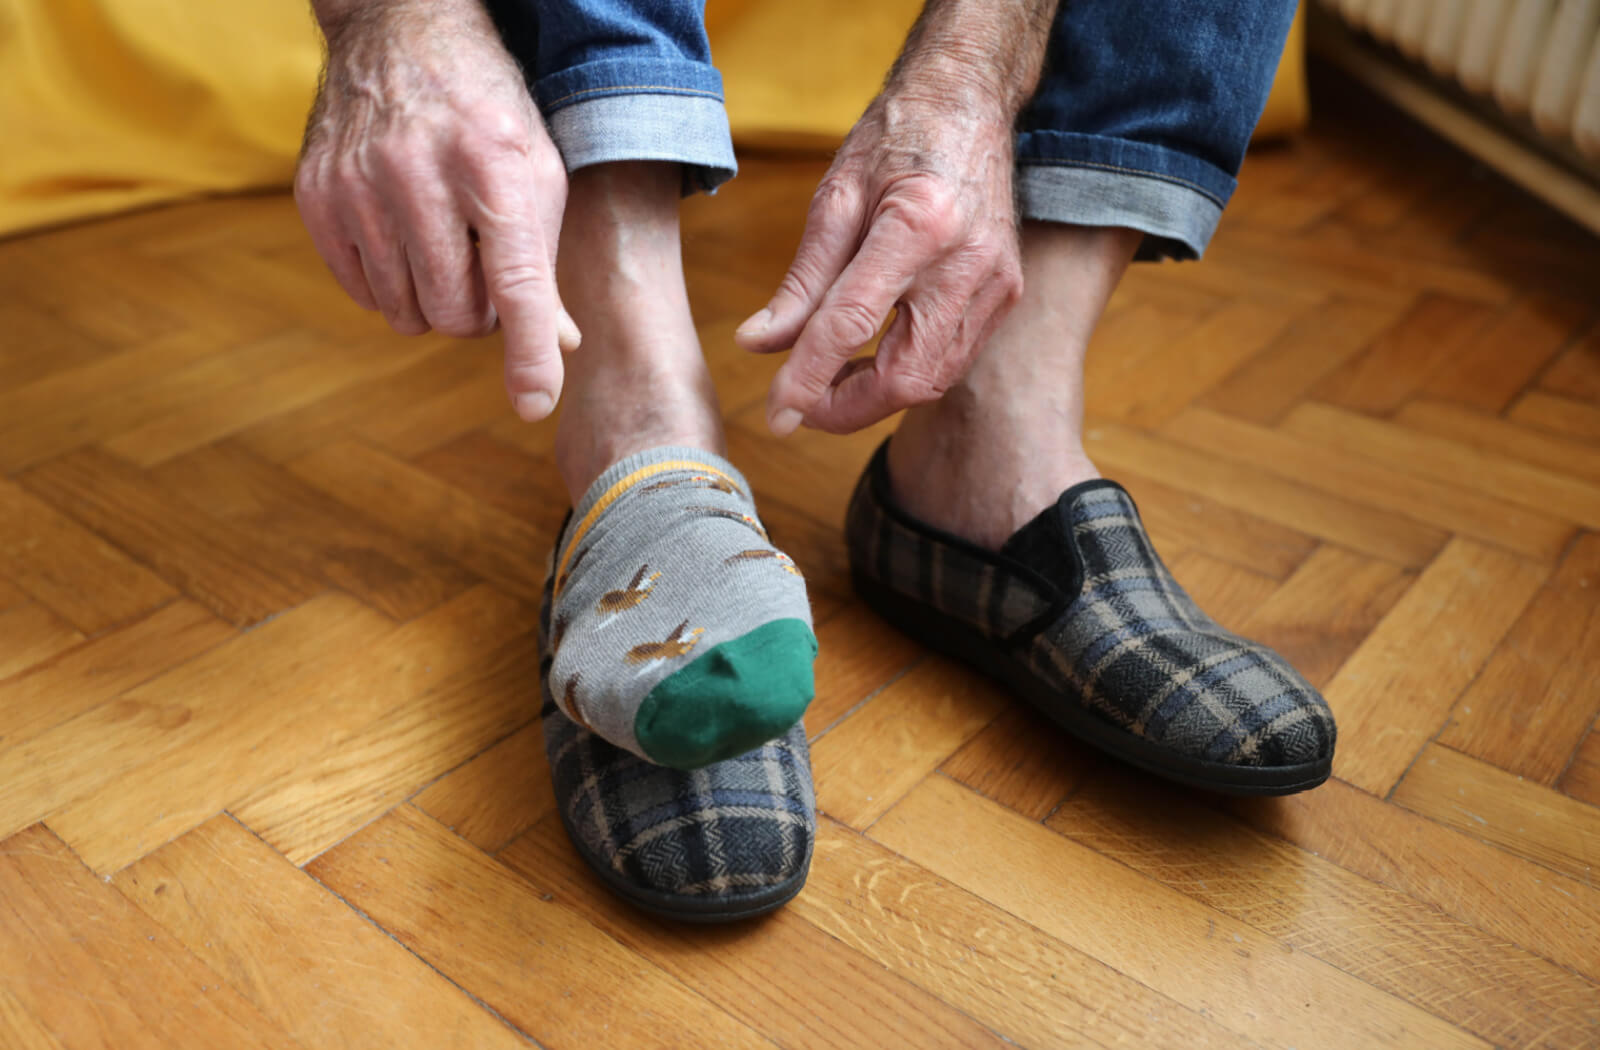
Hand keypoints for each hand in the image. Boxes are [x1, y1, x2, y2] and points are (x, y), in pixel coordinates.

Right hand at [295, 0, 578, 420]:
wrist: (400, 31)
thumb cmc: (486, 111)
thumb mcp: (536, 171)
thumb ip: (545, 264)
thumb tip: (559, 347)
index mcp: (494, 166)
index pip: (516, 284)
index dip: (529, 352)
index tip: (534, 403)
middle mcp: (419, 174)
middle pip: (457, 315)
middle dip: (479, 312)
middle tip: (484, 269)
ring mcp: (358, 185)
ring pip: (408, 314)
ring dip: (434, 301)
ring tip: (445, 246)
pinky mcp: (316, 196)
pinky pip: (364, 293)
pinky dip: (392, 285)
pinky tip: (404, 237)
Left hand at [736, 89, 1022, 434]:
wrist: (969, 104)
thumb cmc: (897, 139)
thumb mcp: (835, 197)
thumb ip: (800, 282)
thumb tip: (758, 344)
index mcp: (917, 225)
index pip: (852, 324)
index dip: (808, 378)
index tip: (775, 416)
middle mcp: (967, 262)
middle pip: (905, 375)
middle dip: (846, 407)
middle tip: (799, 405)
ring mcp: (996, 283)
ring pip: (933, 379)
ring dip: (875, 395)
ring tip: (829, 379)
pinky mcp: (1007, 294)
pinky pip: (952, 360)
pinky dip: (907, 374)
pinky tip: (872, 359)